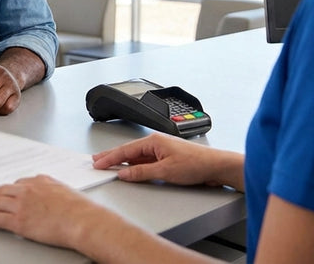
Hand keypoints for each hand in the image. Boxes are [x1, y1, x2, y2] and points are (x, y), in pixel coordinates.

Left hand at [0, 175, 105, 249]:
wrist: (81, 220)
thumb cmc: (79, 209)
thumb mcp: (65, 191)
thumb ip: (52, 189)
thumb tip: (50, 193)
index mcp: (39, 181)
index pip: (16, 184)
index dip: (5, 189)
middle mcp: (27, 190)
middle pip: (1, 191)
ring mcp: (21, 205)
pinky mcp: (18, 221)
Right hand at [93, 132, 240, 187]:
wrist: (216, 167)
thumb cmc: (196, 164)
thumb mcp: (165, 171)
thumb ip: (142, 172)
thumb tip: (124, 173)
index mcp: (153, 141)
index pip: (125, 150)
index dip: (110, 158)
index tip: (98, 163)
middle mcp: (156, 143)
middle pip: (128, 151)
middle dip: (112, 156)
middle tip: (96, 161)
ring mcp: (161, 150)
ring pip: (136, 157)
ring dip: (123, 162)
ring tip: (108, 165)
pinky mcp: (166, 158)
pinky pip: (145, 161)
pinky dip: (135, 166)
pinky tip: (129, 170)